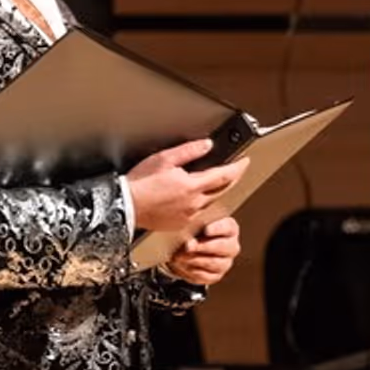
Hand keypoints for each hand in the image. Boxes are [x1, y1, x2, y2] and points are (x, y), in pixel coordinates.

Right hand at [126, 138, 249, 234]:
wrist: (125, 206)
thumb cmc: (139, 184)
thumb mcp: (164, 159)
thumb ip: (189, 151)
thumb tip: (206, 145)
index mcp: (192, 186)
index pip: (224, 175)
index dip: (237, 167)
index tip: (244, 162)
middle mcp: (194, 203)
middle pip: (222, 189)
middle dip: (231, 179)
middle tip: (235, 170)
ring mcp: (188, 215)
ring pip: (210, 201)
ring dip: (216, 191)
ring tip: (215, 182)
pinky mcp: (180, 224)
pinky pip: (198, 212)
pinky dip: (201, 202)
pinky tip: (195, 197)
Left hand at [164, 214, 240, 286]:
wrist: (185, 250)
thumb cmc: (193, 231)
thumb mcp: (192, 224)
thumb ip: (193, 225)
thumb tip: (190, 242)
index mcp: (229, 228)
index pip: (228, 227)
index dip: (218, 229)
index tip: (206, 230)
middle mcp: (231, 247)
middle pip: (224, 247)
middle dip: (204, 246)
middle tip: (188, 246)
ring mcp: (225, 263)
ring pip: (215, 264)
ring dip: (195, 260)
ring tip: (179, 256)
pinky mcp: (215, 276)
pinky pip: (206, 276)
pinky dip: (192, 271)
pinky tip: (180, 265)